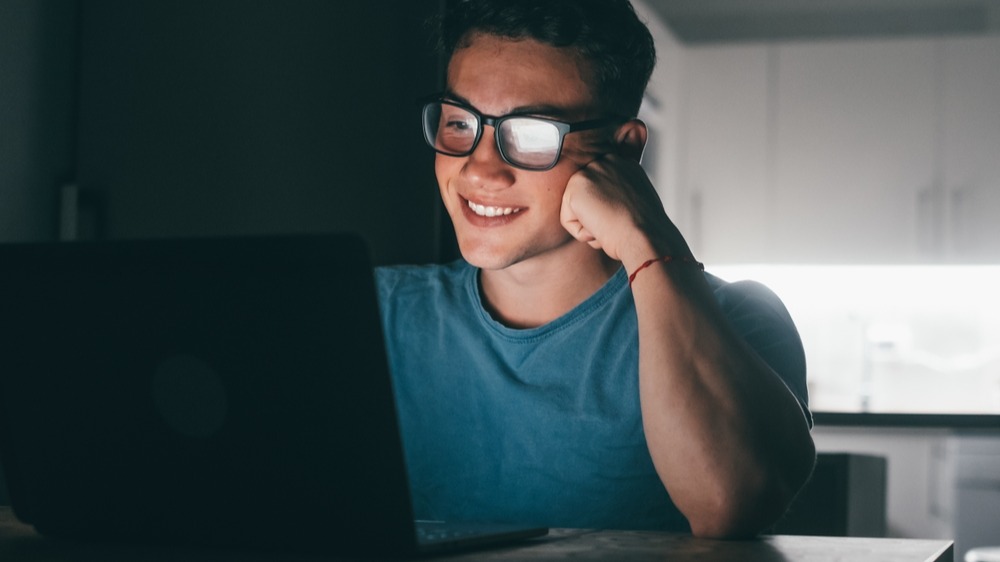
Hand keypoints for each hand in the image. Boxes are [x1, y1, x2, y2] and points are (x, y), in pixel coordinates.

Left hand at [560, 154, 690, 266]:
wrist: (644, 237)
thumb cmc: (645, 229)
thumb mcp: (637, 201)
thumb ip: (620, 194)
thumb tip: (609, 206)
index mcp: (623, 164)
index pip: (600, 190)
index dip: (610, 211)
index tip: (623, 218)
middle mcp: (606, 162)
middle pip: (585, 199)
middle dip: (597, 216)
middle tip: (617, 222)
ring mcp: (589, 173)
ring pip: (575, 209)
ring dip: (590, 226)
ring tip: (610, 225)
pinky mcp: (575, 189)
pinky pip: (567, 220)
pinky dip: (582, 233)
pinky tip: (600, 229)